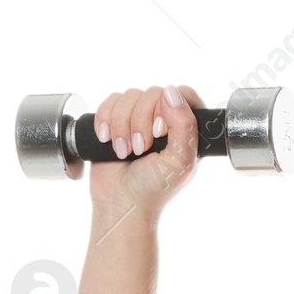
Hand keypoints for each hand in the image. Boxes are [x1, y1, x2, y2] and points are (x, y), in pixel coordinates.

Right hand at [87, 83, 202, 216]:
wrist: (120, 201)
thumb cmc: (154, 188)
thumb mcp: (179, 162)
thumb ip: (185, 128)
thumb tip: (171, 92)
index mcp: (188, 129)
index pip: (184, 94)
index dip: (169, 107)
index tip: (159, 132)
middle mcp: (165, 120)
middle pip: (153, 93)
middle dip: (141, 122)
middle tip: (140, 149)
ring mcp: (140, 117)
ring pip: (130, 96)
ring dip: (122, 124)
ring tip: (124, 151)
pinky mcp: (116, 119)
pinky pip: (110, 101)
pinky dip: (105, 119)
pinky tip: (106, 139)